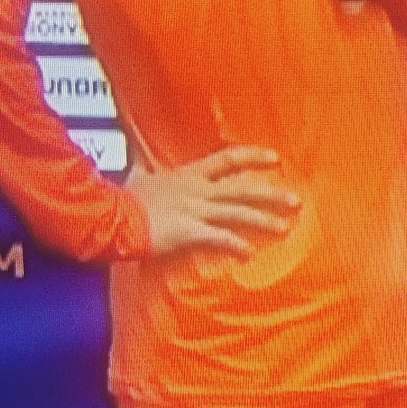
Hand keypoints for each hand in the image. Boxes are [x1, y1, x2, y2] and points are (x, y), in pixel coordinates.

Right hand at [129, 147, 299, 259]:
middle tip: (296, 200)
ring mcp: (195, 210)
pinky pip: (219, 238)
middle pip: (242, 189)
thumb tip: (141, 153)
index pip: (228, 159)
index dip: (253, 157)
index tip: (275, 158)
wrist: (110, 215)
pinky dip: (236, 245)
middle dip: (271, 194)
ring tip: (284, 228)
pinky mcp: (188, 231)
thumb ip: (147, 164)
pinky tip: (250, 254)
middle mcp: (197, 190)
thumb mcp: (139, 174)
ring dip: (263, 221)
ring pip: (237, 213)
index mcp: (189, 174)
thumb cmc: (123, 198)